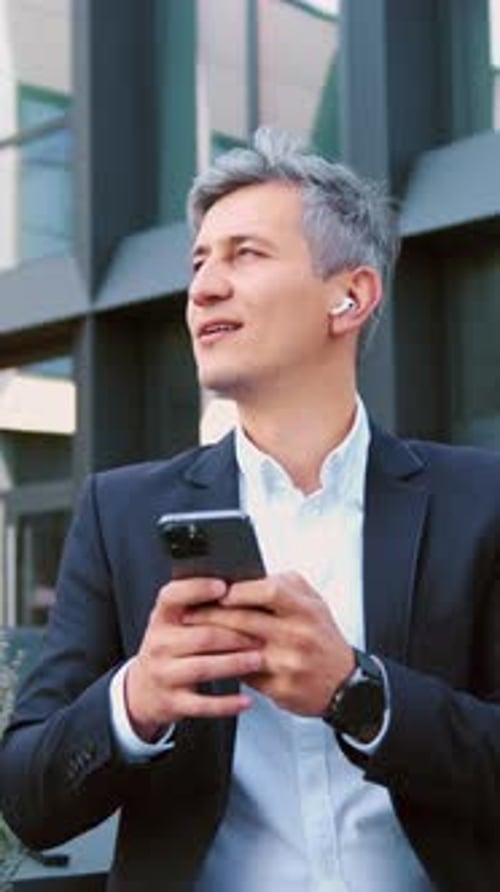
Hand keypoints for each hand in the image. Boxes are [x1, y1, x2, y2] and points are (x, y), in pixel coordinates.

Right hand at [125, 577, 262, 740]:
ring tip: (259, 659)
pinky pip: (203, 704)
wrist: (143, 690)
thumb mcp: (174, 623)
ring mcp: (164, 674)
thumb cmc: (170, 647)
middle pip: (201, 635)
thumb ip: (198, 606)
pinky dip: (227, 703)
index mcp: (161, 618)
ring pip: (204, 668)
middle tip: (262, 633)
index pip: (172, 596)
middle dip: (235, 634)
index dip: (197, 589)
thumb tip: (240, 587)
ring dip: (235, 664)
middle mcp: (159, 644)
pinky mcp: (172, 702)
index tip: (224, 586)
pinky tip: (247, 700)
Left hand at [183, 572, 354, 716]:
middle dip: (211, 615)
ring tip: (193, 633)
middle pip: (245, 621)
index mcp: (307, 610)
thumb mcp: (314, 604)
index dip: (240, 590)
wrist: (346, 685)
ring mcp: (289, 664)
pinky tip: (212, 658)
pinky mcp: (281, 689)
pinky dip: (226, 664)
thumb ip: (284, 586)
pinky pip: (245, 675)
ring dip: (213, 641)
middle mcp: (299, 636)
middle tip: (190, 612)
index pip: (269, 591)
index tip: (218, 590)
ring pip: (240, 649)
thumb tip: (247, 577)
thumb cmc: (322, 637)